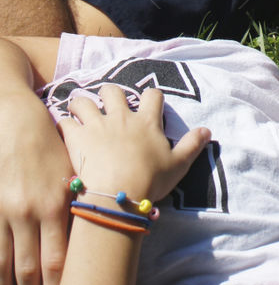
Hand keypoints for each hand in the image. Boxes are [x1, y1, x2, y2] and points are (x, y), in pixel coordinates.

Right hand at [0, 94, 72, 284]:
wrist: (14, 120)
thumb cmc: (49, 143)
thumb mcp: (71, 169)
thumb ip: (76, 203)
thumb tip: (88, 235)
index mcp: (58, 201)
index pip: (60, 259)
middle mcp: (30, 212)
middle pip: (33, 270)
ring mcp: (6, 213)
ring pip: (7, 267)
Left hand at [59, 85, 209, 211]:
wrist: (118, 194)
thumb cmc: (151, 180)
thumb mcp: (178, 165)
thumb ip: (192, 145)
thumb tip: (208, 131)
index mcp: (146, 121)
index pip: (152, 95)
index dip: (151, 97)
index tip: (149, 104)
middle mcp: (121, 117)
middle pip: (112, 90)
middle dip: (109, 94)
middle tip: (108, 105)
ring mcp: (97, 125)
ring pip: (84, 101)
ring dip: (81, 105)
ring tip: (81, 112)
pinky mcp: (77, 137)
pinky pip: (65, 122)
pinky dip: (64, 125)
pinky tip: (65, 132)